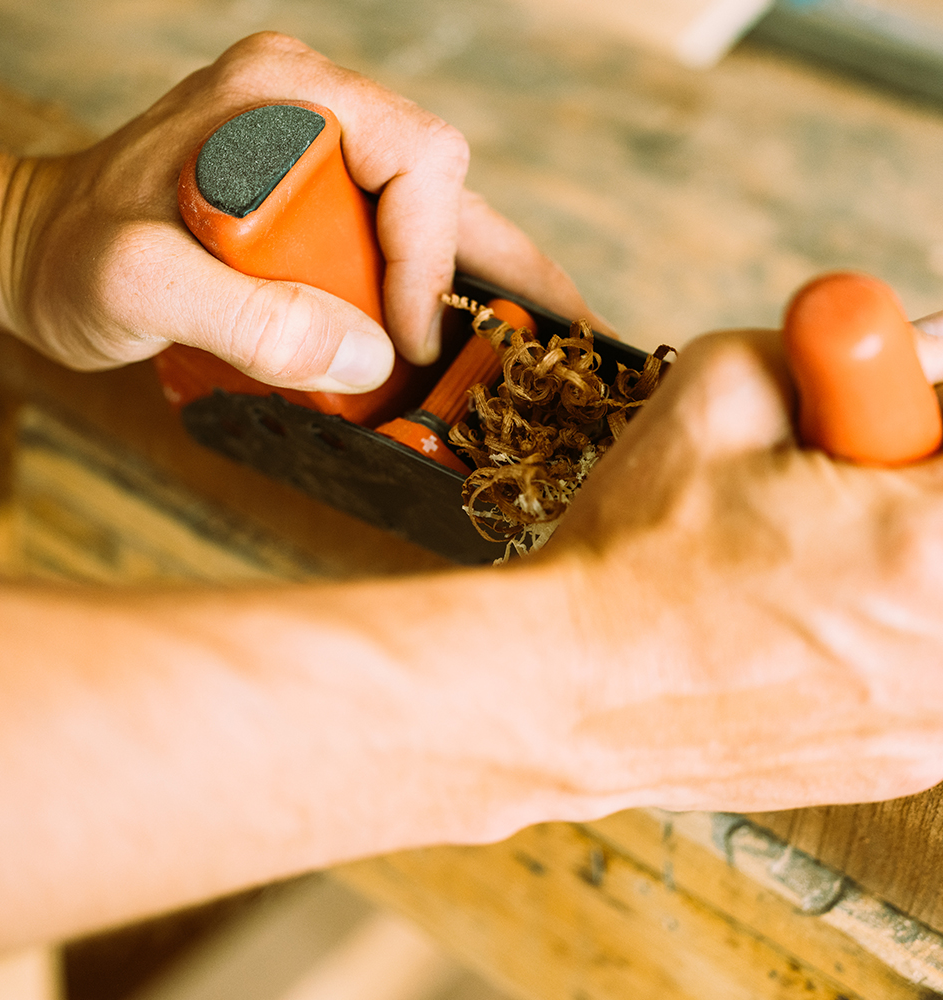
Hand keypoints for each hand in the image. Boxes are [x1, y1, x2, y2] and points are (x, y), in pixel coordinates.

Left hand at [0, 33, 592, 391]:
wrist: (33, 251)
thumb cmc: (72, 258)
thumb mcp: (138, 289)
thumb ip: (247, 319)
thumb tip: (375, 358)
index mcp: (288, 97)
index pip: (418, 160)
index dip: (432, 259)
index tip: (406, 344)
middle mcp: (317, 111)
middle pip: (444, 189)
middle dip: (497, 270)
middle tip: (556, 340)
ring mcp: (318, 152)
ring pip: (434, 216)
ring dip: (484, 283)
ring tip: (542, 342)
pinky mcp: (313, 197)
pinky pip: (397, 239)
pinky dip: (439, 291)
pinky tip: (470, 336)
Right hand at [517, 324, 942, 814]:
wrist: (569, 686)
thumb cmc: (634, 550)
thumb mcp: (721, 389)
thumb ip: (846, 345)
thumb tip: (926, 349)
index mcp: (929, 542)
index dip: (920, 421)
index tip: (878, 425)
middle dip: (907, 494)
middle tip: (829, 496)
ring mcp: (933, 724)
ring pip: (936, 602)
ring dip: (893, 571)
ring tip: (794, 572)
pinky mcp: (904, 764)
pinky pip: (921, 675)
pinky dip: (877, 641)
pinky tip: (791, 633)